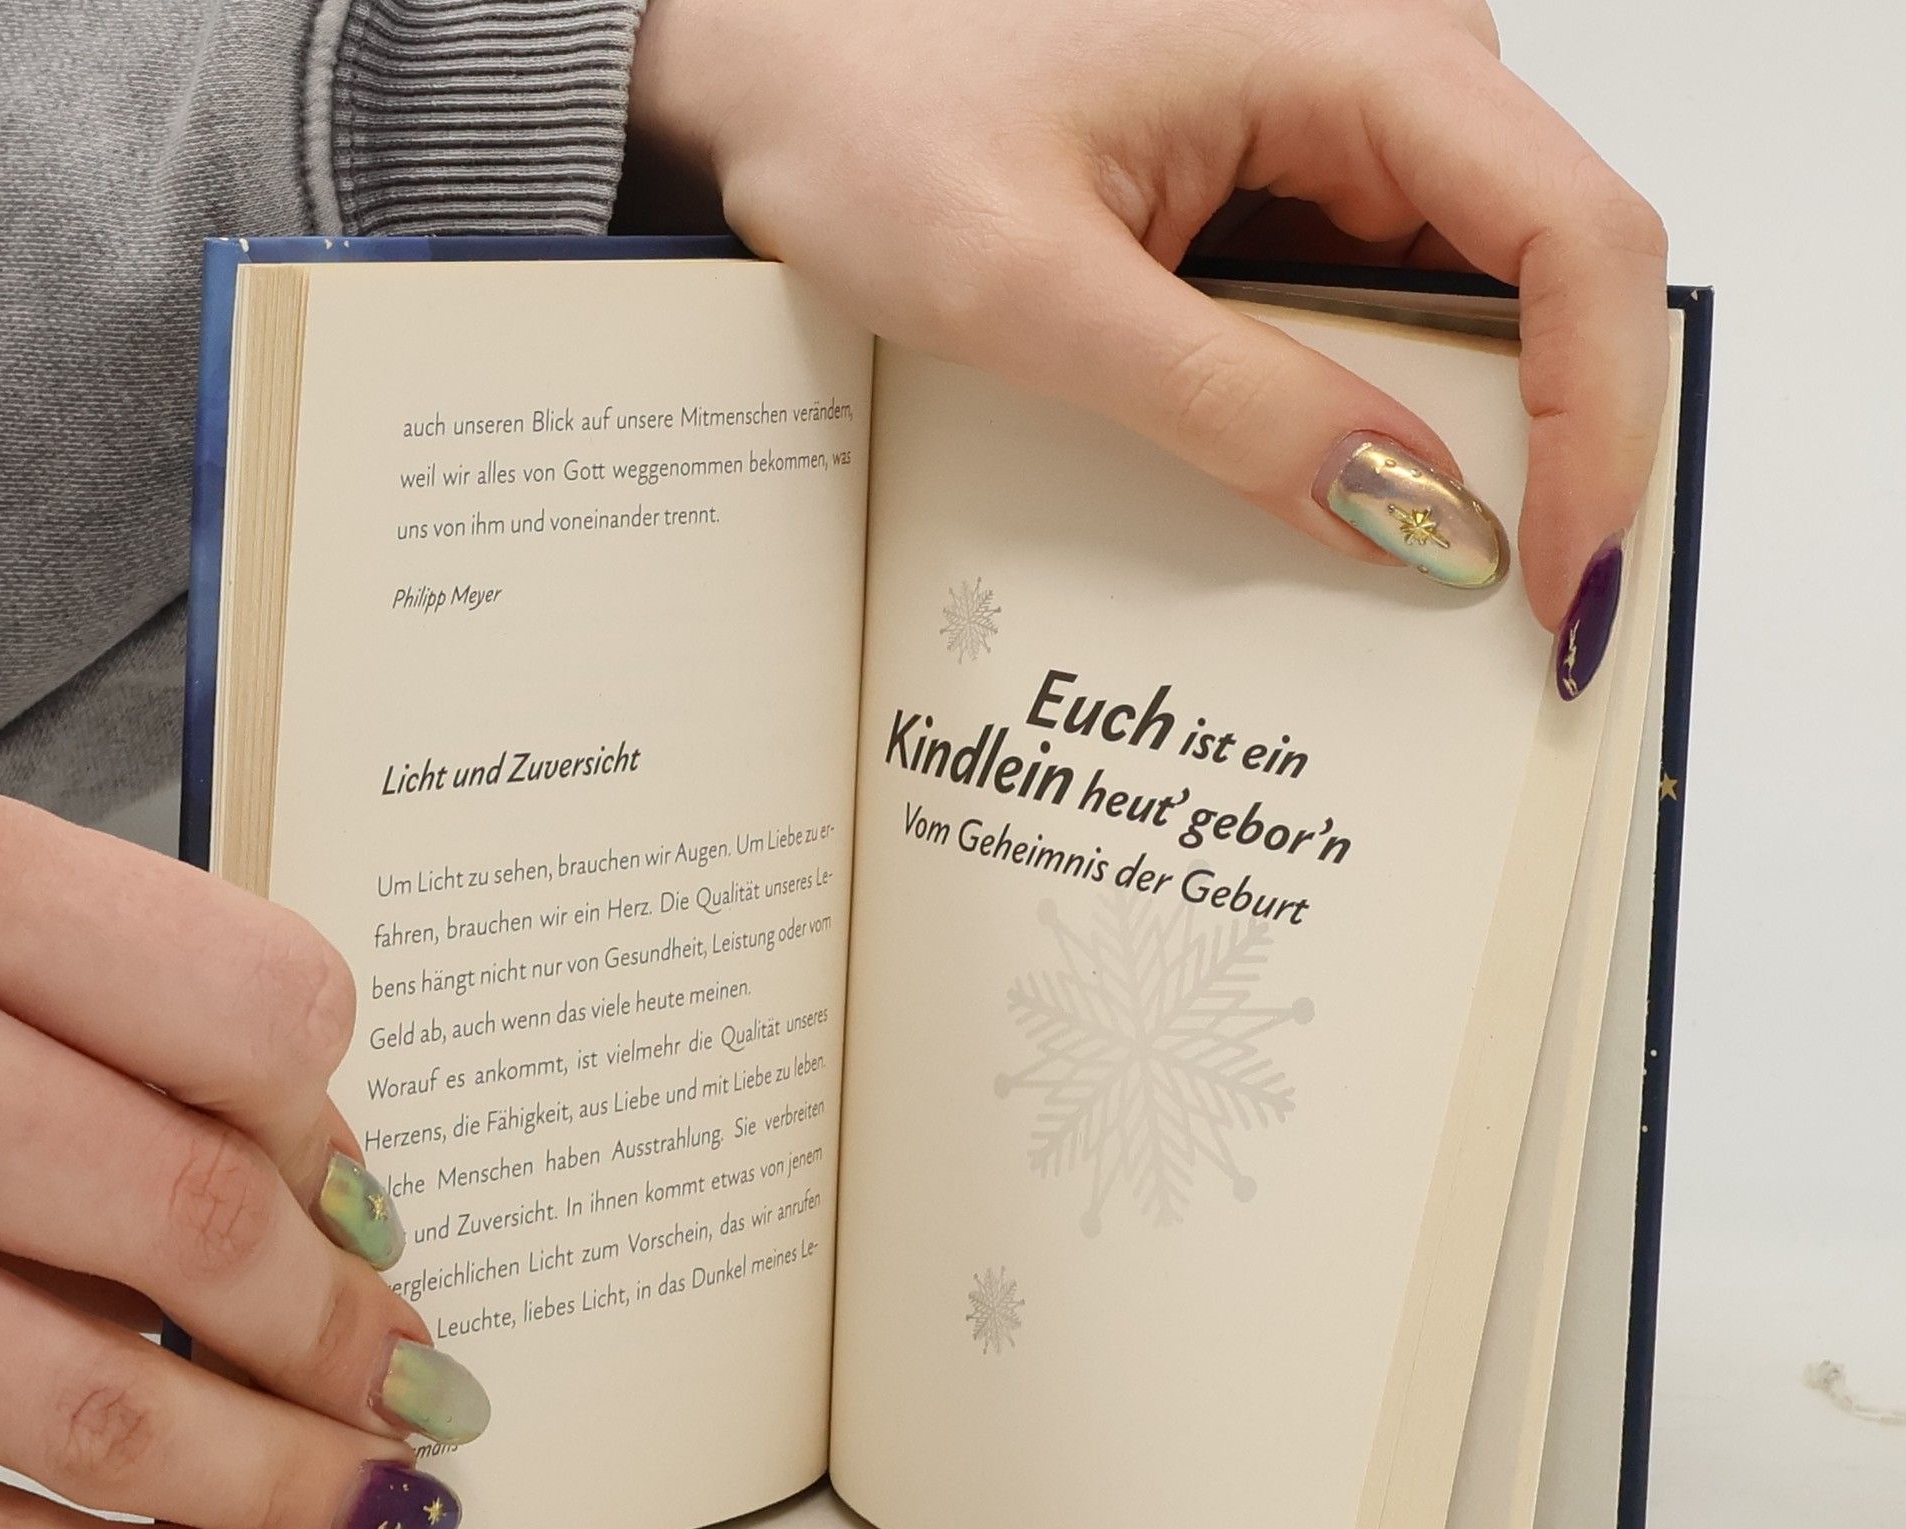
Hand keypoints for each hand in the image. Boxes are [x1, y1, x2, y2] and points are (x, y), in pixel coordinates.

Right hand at [0, 798, 488, 1528]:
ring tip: (365, 1510)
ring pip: (92, 1409)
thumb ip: (137, 1014)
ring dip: (263, 1486)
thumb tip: (332, 1191)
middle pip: (191, 1222)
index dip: (341, 1136)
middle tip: (420, 1399)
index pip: (258, 1010)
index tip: (381, 1226)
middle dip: (334, 1339)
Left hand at [631, 0, 1666, 690]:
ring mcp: (1337, 125)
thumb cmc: (867, 113)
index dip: (1599, 424)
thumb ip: (1232, 404)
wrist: (780, 56)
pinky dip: (1365, 415)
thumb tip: (1410, 514)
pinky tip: (1316, 495)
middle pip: (1548, 281)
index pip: (1573, 238)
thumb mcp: (1038, 292)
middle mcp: (1380, 66)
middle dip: (1540, 457)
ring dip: (1446, 448)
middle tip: (1499, 620)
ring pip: (1469, 309)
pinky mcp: (1288, 180)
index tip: (1562, 580)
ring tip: (1395, 572)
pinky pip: (1377, 310)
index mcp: (1353, 47)